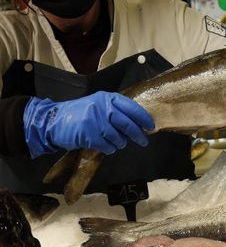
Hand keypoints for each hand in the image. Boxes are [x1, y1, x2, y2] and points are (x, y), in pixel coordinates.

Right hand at [24, 91, 154, 157]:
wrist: (54, 120)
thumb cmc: (81, 114)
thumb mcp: (99, 105)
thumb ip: (117, 111)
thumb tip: (139, 124)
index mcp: (108, 98)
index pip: (131, 107)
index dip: (143, 118)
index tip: (151, 126)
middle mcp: (102, 107)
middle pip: (127, 124)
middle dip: (138, 134)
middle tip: (143, 141)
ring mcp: (95, 120)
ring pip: (118, 137)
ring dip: (121, 143)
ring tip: (118, 143)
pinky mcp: (88, 134)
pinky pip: (107, 146)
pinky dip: (110, 149)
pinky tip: (107, 147)